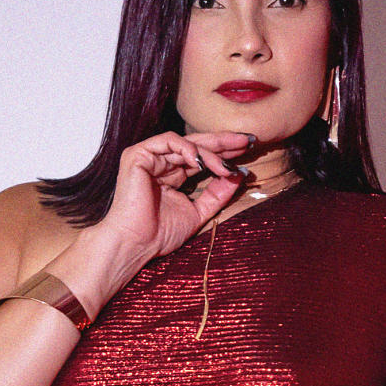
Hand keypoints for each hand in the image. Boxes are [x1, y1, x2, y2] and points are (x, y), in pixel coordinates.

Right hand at [102, 129, 254, 257]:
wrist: (136, 244)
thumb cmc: (159, 234)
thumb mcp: (198, 211)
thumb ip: (217, 194)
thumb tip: (239, 174)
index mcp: (172, 175)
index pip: (202, 157)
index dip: (224, 152)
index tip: (248, 150)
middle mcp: (161, 163)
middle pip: (197, 146)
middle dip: (223, 142)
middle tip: (248, 141)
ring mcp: (149, 157)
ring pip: (187, 144)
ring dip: (210, 152)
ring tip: (227, 164)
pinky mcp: (138, 154)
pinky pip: (168, 141)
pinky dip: (188, 149)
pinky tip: (202, 162)